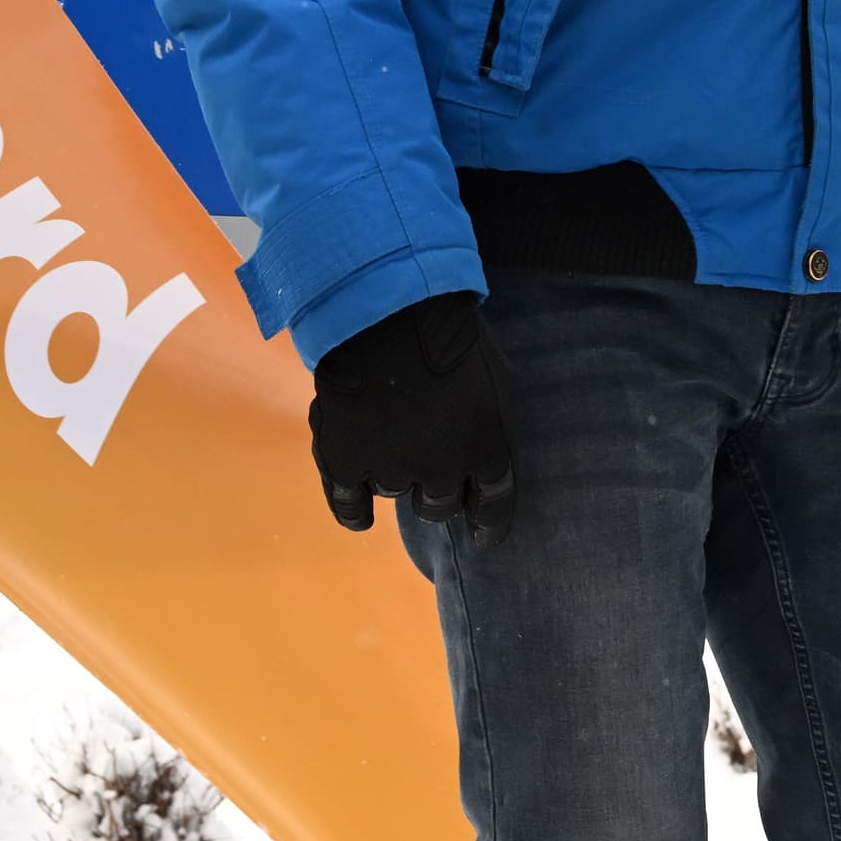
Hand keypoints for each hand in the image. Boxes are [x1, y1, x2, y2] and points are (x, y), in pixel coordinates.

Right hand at [309, 292, 517, 543]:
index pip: (495, 506)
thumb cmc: (449, 328)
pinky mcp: (346, 460)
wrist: (384, 302)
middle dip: (438, 489)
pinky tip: (360, 515)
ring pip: (396, 491)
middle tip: (428, 459)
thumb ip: (488, 420)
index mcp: (487, 448)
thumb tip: (482, 454)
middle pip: (440, 506)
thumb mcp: (492, 373)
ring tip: (389, 435)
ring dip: (396, 472)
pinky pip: (350, 505)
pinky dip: (354, 512)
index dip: (489, 525)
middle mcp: (443, 469)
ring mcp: (392, 467)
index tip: (482, 537)